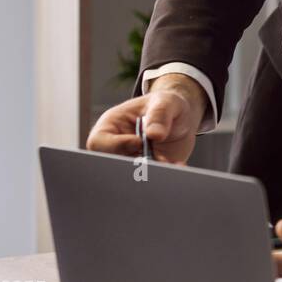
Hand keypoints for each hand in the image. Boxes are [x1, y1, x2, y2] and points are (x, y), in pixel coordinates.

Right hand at [85, 74, 206, 163]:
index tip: (139, 142)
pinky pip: (151, 179)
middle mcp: (117, 147)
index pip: (99, 142)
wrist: (182, 118)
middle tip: (158, 159)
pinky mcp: (147, 171)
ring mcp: (131, 160)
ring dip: (152, 172)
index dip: (116, 145)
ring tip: (171, 162)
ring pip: (132, 175)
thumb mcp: (165, 102)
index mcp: (111, 126)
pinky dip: (165, 174)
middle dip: (135, 165)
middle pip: (112, 164)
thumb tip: (154, 134)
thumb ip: (160, 114)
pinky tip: (178, 165)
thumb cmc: (166, 105)